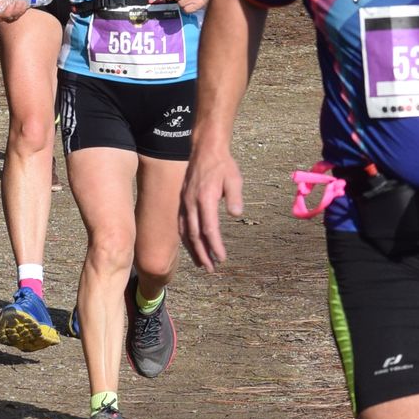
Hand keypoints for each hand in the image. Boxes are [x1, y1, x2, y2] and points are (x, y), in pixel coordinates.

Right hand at [179, 148, 244, 270]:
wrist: (205, 149)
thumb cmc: (222, 164)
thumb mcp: (234, 178)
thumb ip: (235, 197)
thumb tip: (237, 214)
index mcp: (204, 198)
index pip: (209, 228)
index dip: (215, 245)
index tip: (222, 258)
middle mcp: (191, 203)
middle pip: (195, 235)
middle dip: (203, 254)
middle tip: (211, 269)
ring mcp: (184, 202)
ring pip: (185, 232)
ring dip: (193, 250)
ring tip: (201, 264)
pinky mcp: (182, 201)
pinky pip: (182, 224)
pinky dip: (186, 239)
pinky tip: (192, 246)